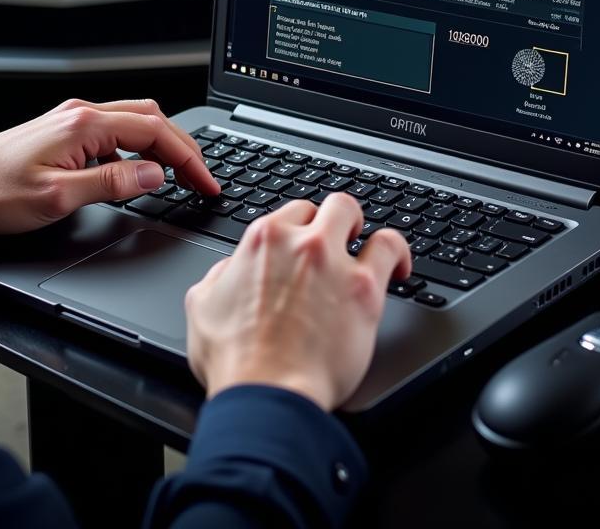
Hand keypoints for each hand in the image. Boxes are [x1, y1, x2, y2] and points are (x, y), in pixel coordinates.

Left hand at [0, 98, 219, 239]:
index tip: (206, 181)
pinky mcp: (65, 130)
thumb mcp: (58, 197)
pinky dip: (140, 144)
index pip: (154, 131)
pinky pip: (116, 128)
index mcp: (84, 125)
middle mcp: (81, 114)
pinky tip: (142, 166)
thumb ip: (111, 183)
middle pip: (151, 119)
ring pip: (135, 120)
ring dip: (164, 143)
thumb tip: (153, 175)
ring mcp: (72, 119)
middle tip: (204, 178)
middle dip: (183, 147)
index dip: (187, 158)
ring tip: (183, 172)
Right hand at [185, 192, 411, 411]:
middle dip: (331, 220)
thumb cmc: (236, 360)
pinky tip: (397, 265)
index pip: (291, 213)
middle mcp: (298, 242)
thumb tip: (230, 270)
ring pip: (353, 213)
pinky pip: (389, 248)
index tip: (306, 244)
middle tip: (335, 242)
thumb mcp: (202, 305)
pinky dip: (396, 252)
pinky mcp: (364, 289)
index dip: (301, 229)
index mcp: (262, 241)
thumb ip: (219, 277)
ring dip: (359, 227)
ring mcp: (332, 261)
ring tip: (364, 245)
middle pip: (325, 206)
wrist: (268, 393)